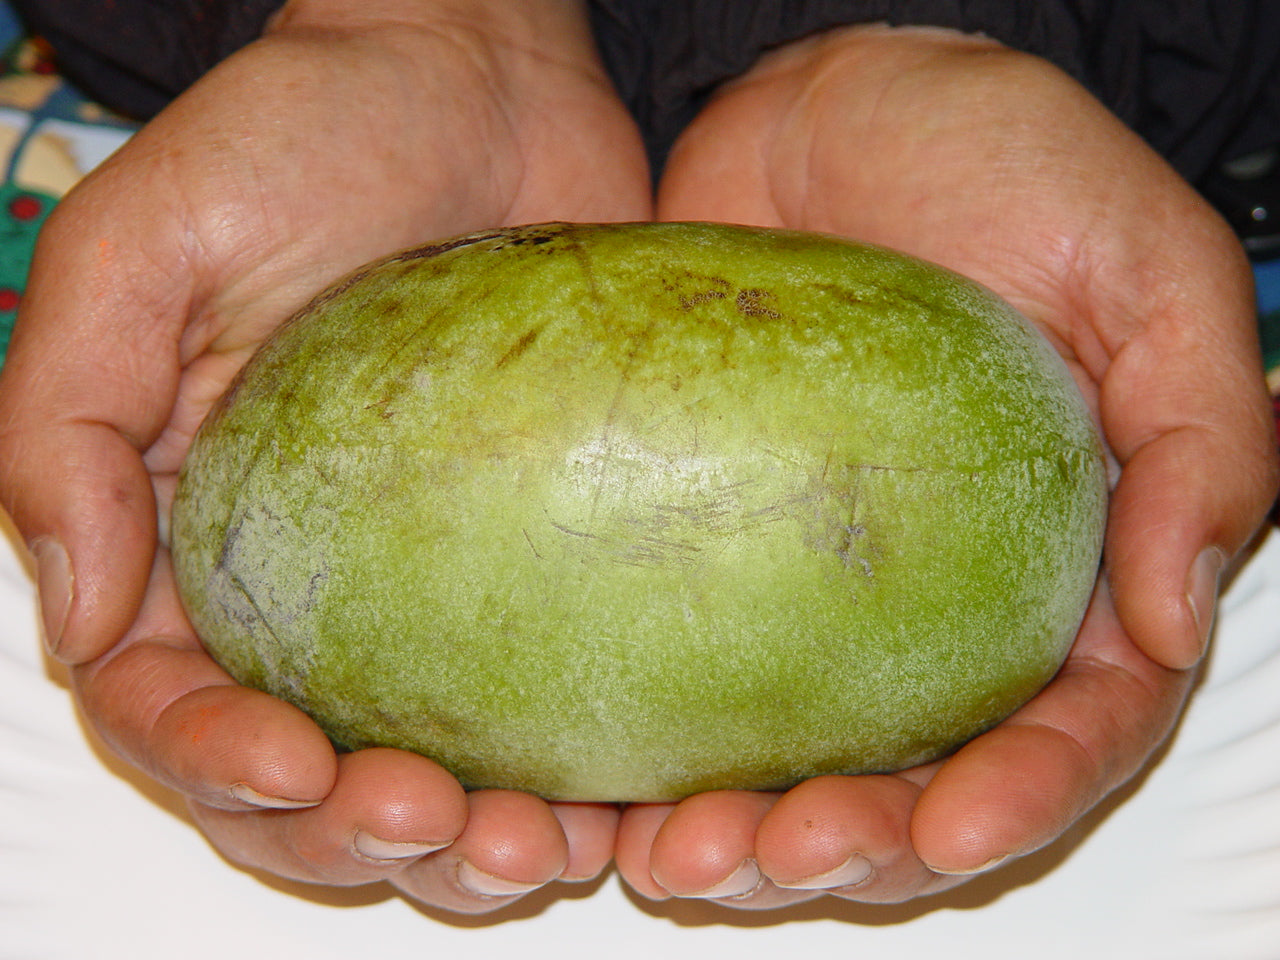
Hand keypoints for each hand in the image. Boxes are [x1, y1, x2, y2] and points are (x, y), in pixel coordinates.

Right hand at [0, 0, 648, 913]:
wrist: (479, 83)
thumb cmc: (301, 137)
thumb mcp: (141, 249)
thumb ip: (66, 429)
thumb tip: (84, 618)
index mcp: (190, 533)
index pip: (170, 701)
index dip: (217, 766)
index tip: (298, 768)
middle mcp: (308, 585)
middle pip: (301, 777)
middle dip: (350, 833)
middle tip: (435, 825)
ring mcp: (432, 587)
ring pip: (425, 773)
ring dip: (465, 846)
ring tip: (536, 847)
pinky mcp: (539, 564)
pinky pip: (545, 703)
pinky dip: (572, 780)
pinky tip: (614, 807)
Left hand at [616, 24, 1279, 907]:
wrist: (820, 113)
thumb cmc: (993, 160)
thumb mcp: (1145, 268)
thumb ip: (1202, 439)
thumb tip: (1174, 620)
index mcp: (1064, 562)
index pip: (1068, 726)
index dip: (1021, 797)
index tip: (953, 828)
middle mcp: (940, 602)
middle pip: (918, 780)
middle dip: (860, 849)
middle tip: (779, 856)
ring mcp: (815, 592)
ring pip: (796, 763)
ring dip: (745, 834)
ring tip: (677, 858)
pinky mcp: (710, 557)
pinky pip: (685, 680)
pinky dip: (650, 757)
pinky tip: (604, 796)